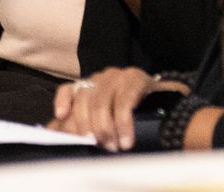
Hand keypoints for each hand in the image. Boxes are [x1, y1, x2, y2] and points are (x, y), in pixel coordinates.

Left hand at [50, 67, 185, 151]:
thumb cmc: (133, 112)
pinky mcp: (135, 79)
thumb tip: (55, 132)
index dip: (64, 102)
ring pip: (101, 104)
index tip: (62, 116)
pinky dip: (123, 126)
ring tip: (113, 147)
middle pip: (85, 99)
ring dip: (106, 130)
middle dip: (89, 127)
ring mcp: (118, 75)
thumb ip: (82, 122)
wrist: (169, 102)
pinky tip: (127, 140)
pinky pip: (123, 104)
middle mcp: (103, 76)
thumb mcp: (105, 116)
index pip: (70, 88)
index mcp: (92, 84)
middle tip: (98, 146)